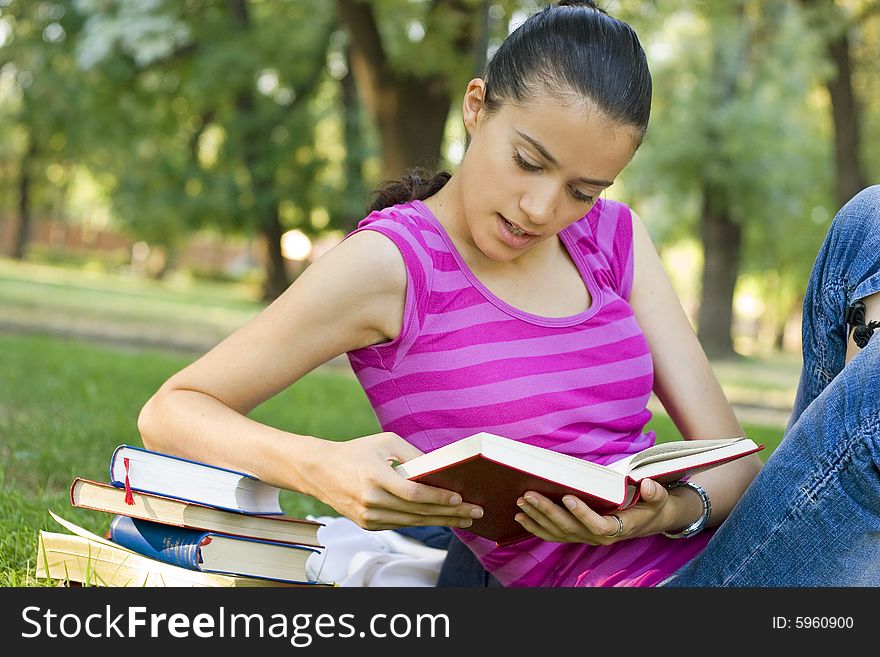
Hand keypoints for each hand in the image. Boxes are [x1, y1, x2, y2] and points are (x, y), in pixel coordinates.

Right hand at [309, 432, 483, 530]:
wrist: (320, 471)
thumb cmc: (356, 451)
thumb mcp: (385, 442)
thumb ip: (413, 456)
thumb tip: (440, 469)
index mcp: (375, 477)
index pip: (413, 493)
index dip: (438, 498)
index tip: (459, 498)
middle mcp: (371, 500)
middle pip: (418, 511)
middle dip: (450, 513)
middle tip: (474, 512)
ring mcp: (369, 516)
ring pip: (412, 522)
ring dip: (441, 521)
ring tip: (464, 519)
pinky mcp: (368, 524)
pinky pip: (401, 524)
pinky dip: (422, 521)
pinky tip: (440, 518)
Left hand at [513, 478, 668, 544]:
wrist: (650, 519)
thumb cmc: (652, 505)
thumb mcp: (660, 498)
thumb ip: (655, 493)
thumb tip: (648, 486)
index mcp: (619, 528)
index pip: (598, 526)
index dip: (582, 514)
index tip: (567, 497)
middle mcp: (599, 537)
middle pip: (570, 528)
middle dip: (547, 511)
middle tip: (529, 495)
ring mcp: (586, 537)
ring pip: (558, 532)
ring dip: (537, 518)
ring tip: (521, 502)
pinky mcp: (577, 535)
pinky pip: (554, 535)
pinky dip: (536, 527)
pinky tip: (521, 517)